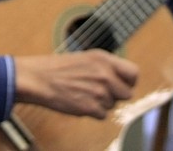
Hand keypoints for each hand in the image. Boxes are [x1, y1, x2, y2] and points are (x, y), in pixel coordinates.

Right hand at [13, 50, 137, 118]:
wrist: (38, 78)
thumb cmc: (58, 68)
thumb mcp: (86, 58)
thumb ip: (107, 67)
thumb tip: (123, 80)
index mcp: (104, 59)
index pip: (134, 73)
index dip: (129, 81)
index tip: (122, 84)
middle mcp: (105, 75)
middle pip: (126, 94)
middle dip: (115, 95)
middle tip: (98, 91)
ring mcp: (99, 92)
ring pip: (113, 105)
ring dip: (101, 103)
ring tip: (83, 93)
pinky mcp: (91, 108)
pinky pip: (102, 115)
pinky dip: (92, 112)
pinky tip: (80, 101)